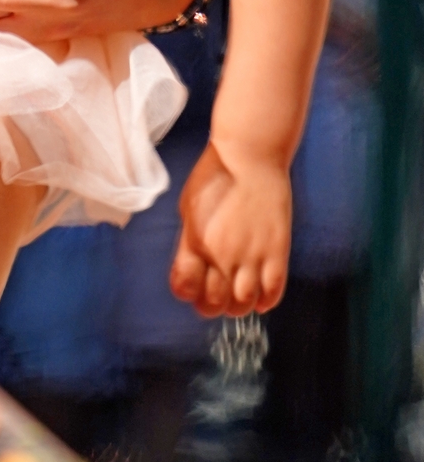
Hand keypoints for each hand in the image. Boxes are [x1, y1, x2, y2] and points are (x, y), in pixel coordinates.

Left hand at [171, 141, 289, 316]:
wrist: (250, 156)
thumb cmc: (215, 176)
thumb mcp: (189, 207)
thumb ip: (189, 241)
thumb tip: (190, 267)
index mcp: (195, 242)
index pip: (185, 288)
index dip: (188, 293)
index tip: (194, 289)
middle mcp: (221, 254)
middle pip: (215, 304)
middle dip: (213, 305)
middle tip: (217, 296)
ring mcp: (251, 255)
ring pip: (244, 303)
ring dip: (239, 305)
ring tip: (239, 294)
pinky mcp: (277, 251)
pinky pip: (273, 292)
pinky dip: (266, 301)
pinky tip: (261, 294)